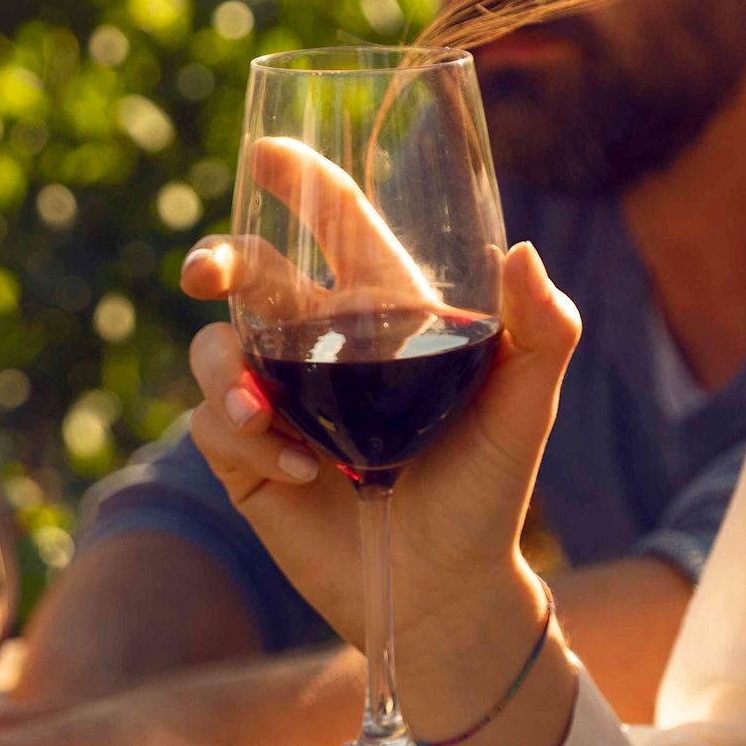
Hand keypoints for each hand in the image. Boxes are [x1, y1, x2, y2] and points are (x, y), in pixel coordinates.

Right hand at [176, 216, 579, 735]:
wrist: (444, 592)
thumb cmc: (490, 493)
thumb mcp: (525, 411)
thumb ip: (540, 333)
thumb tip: (525, 252)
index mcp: (381, 313)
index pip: (334, 224)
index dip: (298, 180)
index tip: (266, 154)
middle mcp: (320, 346)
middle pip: (250, 275)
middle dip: (218, 260)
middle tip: (204, 273)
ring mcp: (277, 400)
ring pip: (214, 348)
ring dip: (223, 369)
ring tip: (257, 408)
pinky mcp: (245, 457)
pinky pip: (213, 423)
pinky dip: (245, 436)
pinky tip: (300, 471)